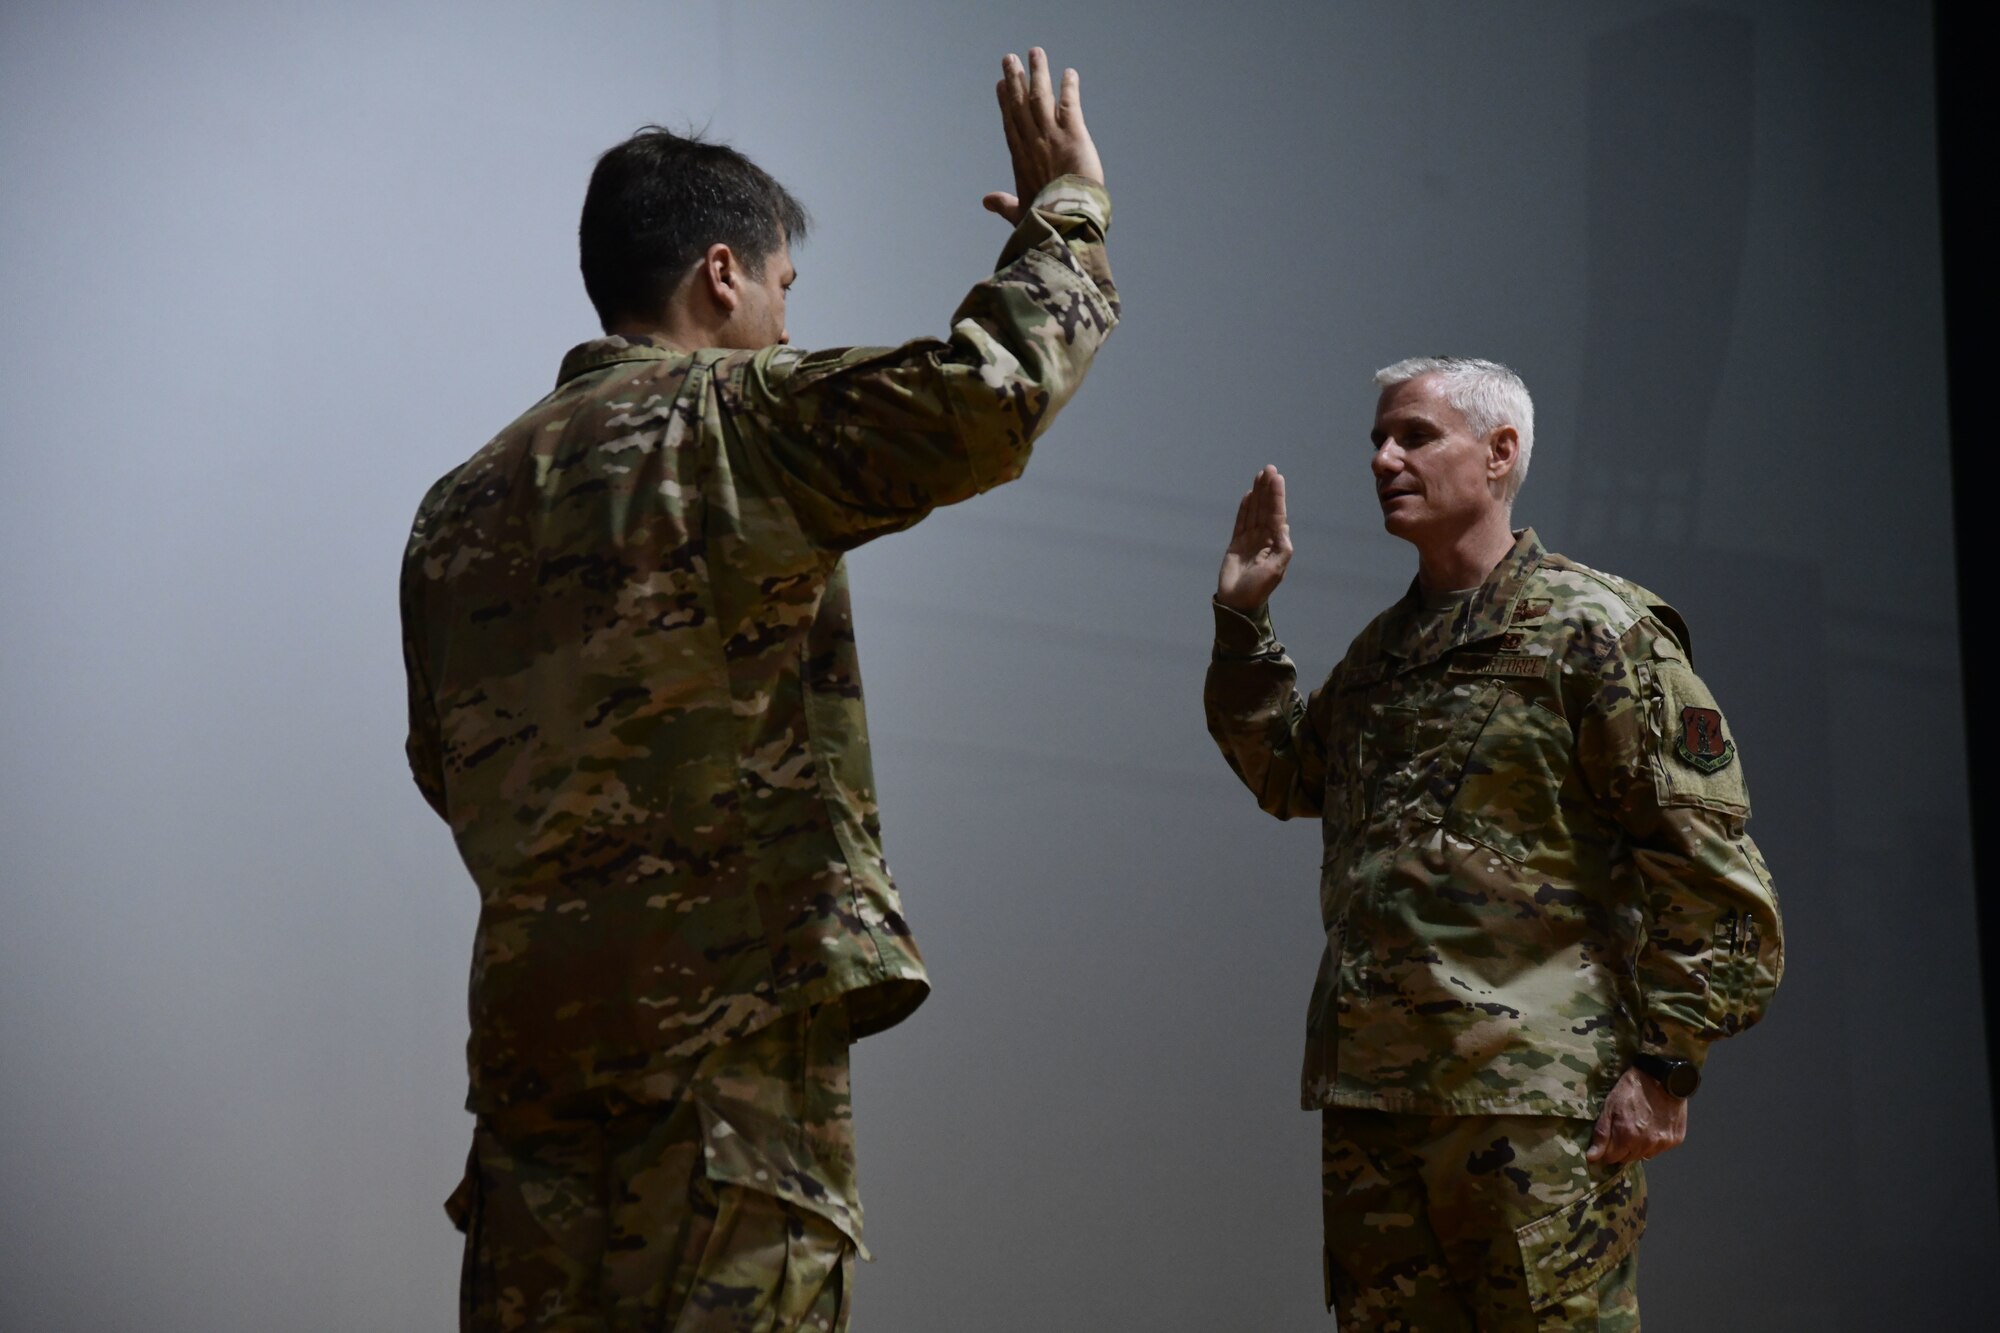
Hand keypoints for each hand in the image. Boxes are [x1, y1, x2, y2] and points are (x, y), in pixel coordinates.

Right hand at [983, 47, 1103, 224]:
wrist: (1065, 220)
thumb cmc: (1043, 221)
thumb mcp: (1020, 214)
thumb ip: (1004, 205)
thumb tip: (986, 201)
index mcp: (1020, 159)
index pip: (1011, 123)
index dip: (1005, 102)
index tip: (1000, 85)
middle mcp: (1032, 142)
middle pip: (1021, 104)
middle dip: (1015, 79)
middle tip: (1009, 58)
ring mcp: (1051, 136)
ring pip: (1041, 97)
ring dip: (1038, 73)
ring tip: (1035, 52)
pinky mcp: (1073, 134)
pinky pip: (1070, 105)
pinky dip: (1070, 88)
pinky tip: (1069, 73)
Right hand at [1217, 466, 1292, 611]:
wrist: (1237, 602)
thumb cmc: (1258, 588)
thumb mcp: (1276, 569)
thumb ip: (1281, 547)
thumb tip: (1283, 526)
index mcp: (1276, 543)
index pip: (1276, 514)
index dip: (1276, 495)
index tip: (1276, 477)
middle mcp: (1264, 538)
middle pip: (1265, 508)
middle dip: (1267, 489)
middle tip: (1268, 468)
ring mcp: (1250, 540)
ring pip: (1254, 511)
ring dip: (1257, 494)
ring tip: (1259, 476)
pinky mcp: (1236, 544)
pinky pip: (1241, 522)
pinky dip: (1244, 508)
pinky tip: (1248, 495)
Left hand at [1587, 1065, 1688, 1164]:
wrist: (1662, 1077)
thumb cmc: (1631, 1089)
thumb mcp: (1609, 1106)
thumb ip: (1602, 1134)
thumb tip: (1592, 1157)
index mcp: (1627, 1136)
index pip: (1611, 1158)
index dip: (1605, 1151)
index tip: (1604, 1143)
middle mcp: (1646, 1144)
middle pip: (1627, 1159)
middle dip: (1620, 1150)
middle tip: (1620, 1132)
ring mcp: (1663, 1143)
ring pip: (1643, 1155)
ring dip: (1637, 1147)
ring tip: (1636, 1128)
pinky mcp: (1675, 1139)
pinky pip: (1659, 1150)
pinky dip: (1653, 1143)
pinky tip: (1651, 1128)